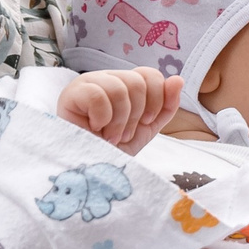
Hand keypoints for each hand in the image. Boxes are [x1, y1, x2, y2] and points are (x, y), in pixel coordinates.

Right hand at [56, 67, 181, 149]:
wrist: (92, 173)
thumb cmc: (115, 150)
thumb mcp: (147, 129)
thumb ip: (165, 106)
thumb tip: (178, 80)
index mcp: (124, 84)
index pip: (150, 74)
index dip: (156, 99)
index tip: (146, 121)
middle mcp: (106, 79)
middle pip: (137, 82)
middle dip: (136, 115)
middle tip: (123, 134)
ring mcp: (87, 84)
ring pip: (119, 89)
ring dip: (119, 121)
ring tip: (110, 136)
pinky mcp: (71, 94)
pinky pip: (98, 96)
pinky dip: (103, 119)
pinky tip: (94, 130)